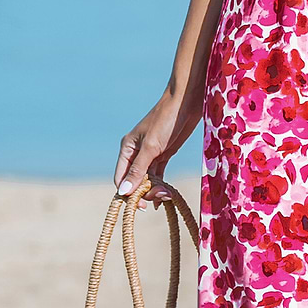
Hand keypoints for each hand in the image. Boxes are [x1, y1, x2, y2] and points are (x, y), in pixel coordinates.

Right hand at [114, 90, 201, 208]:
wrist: (187, 102)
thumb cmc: (166, 120)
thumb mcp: (151, 146)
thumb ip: (138, 170)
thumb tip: (124, 191)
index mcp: (127, 148)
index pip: (121, 177)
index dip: (128, 193)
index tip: (140, 205)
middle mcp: (136, 152)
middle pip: (135, 180)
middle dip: (145, 191)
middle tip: (160, 197)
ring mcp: (150, 154)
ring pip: (148, 178)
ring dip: (155, 189)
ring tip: (167, 195)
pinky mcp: (164, 154)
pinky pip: (159, 174)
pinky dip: (162, 184)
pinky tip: (166, 195)